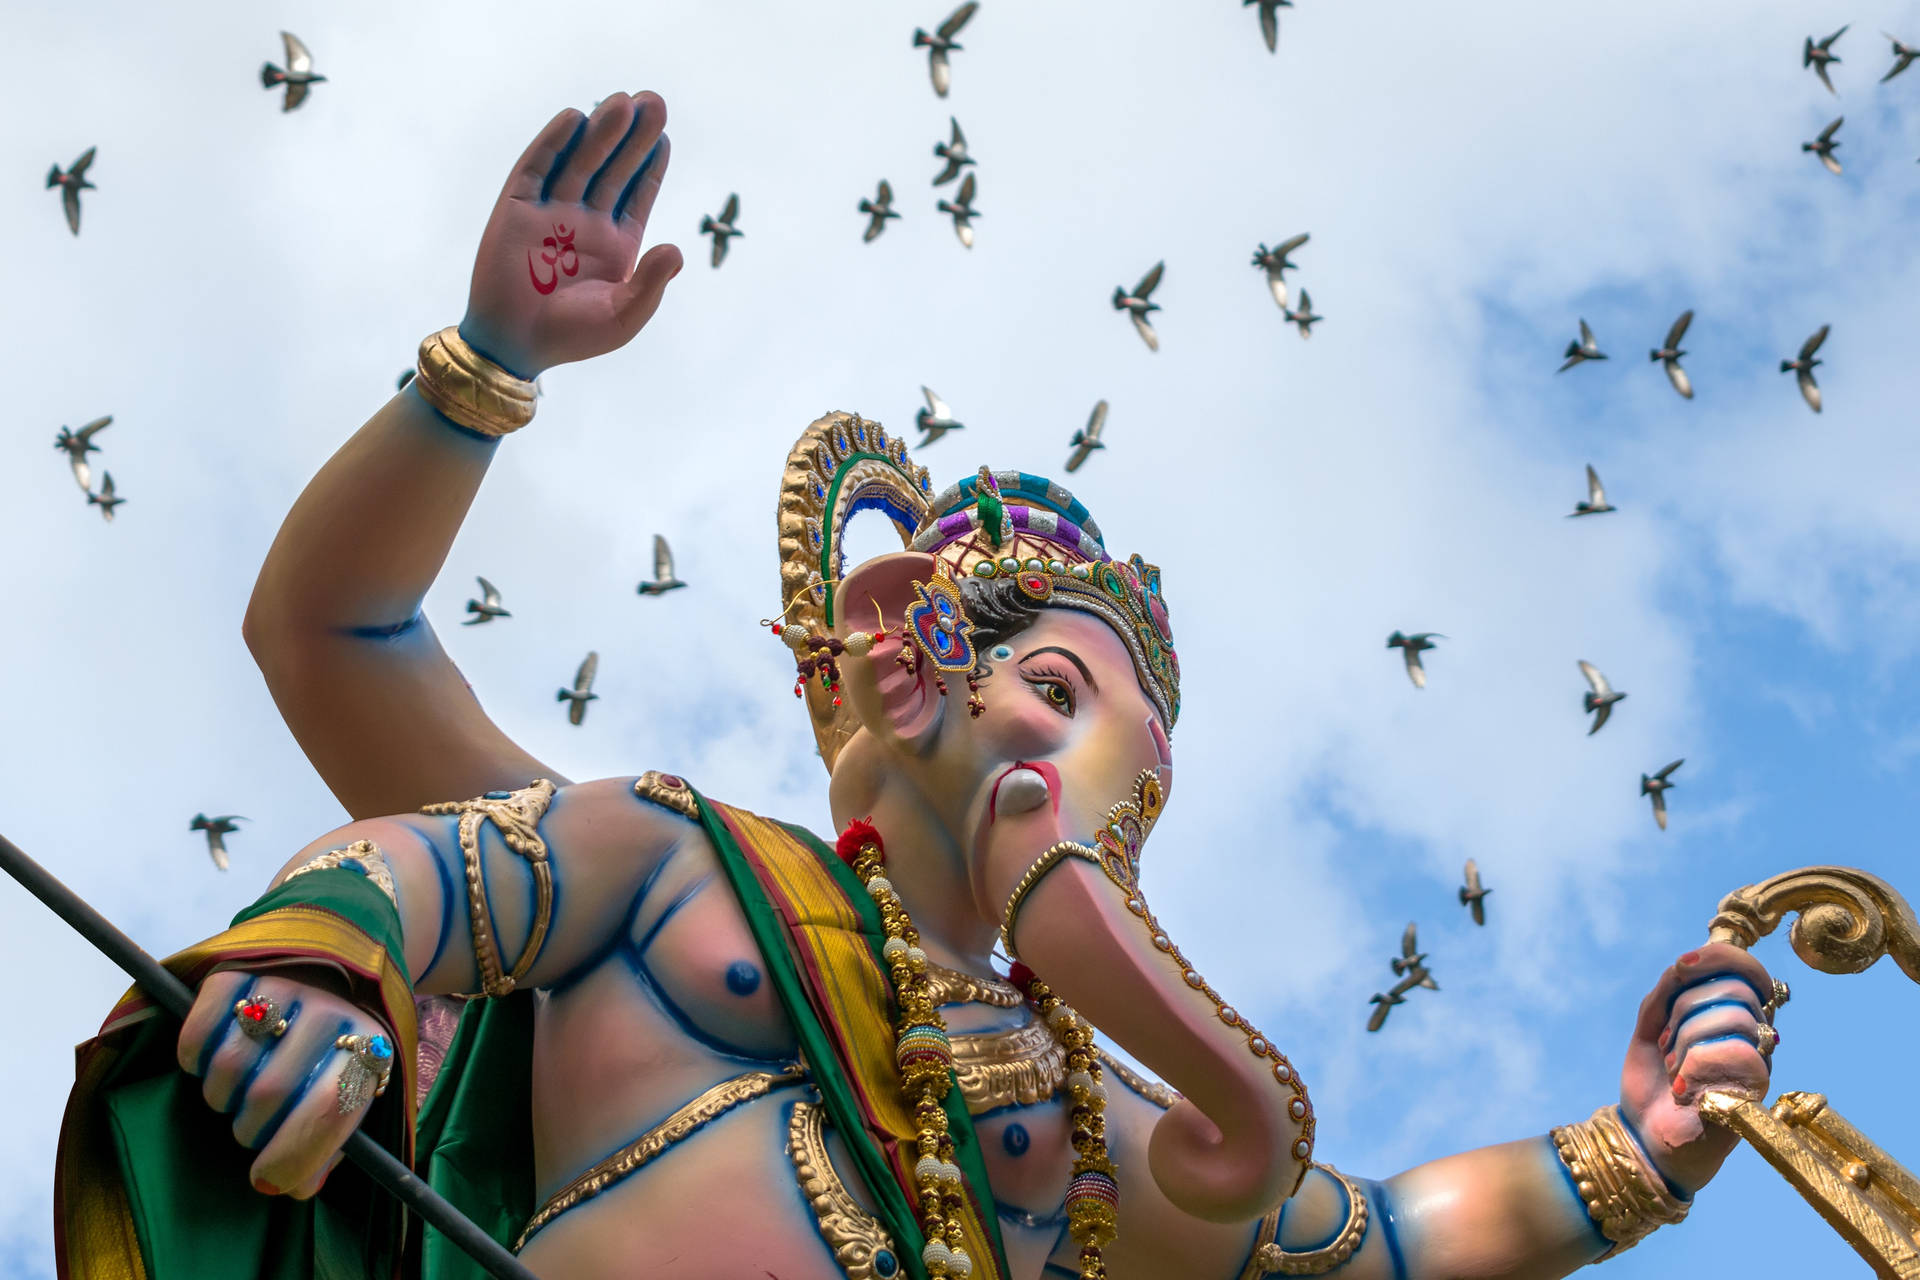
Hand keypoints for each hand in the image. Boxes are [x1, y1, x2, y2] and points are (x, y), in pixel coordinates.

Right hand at [175, 969, 396, 1198]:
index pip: (330, 1109)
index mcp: (372, 1044)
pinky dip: (194, 1061)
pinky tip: (213, 1061)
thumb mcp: (356, 1086)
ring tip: (237, 1092)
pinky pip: (197, 1035)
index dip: (292, 1156)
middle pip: (268, 1093)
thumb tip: (293, 1187)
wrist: (337, 956)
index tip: (267, 1179)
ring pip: (227, 1067)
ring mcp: (283, 984)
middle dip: (251, 1129)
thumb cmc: (341, 1044)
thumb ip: (332, 1140)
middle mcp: (330, 1009)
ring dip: (221, 1098)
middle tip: (254, 1126)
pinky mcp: (236, 970)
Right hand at [458, 91, 681, 378]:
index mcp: (616, 244)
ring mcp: (551, 212)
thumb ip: (651, 283)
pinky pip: (537, 169)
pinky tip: (574, 118)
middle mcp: (585, 221)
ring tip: (622, 102)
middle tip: (654, 101)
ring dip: (601, 132)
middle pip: (613, 169)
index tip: (664, 137)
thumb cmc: (574, 337)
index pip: (637, 194)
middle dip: (633, 137)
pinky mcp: (516, 209)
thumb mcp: (624, 316)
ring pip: (580, 163)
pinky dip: (554, 143)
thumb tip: (678, 250)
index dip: (651, 164)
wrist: (516, 345)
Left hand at [1619, 941, 1776, 1193]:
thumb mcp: (1650, 1026)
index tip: (1681, 966)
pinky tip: (1681, 1088)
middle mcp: (1755, 1038)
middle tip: (1666, 1043)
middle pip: (1735, 989)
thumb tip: (1684, 963)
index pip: (1749, 970)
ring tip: (1673, 1068)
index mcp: (1734, 1017)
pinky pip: (1739, 1054)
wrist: (1645, 1136)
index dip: (1720, 957)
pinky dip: (1695, 1065)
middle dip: (1683, 1009)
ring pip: (1735, 1018)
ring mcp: (1760, 1066)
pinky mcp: (1757, 1094)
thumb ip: (1666, 991)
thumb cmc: (1654, 1081)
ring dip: (1685, 1040)